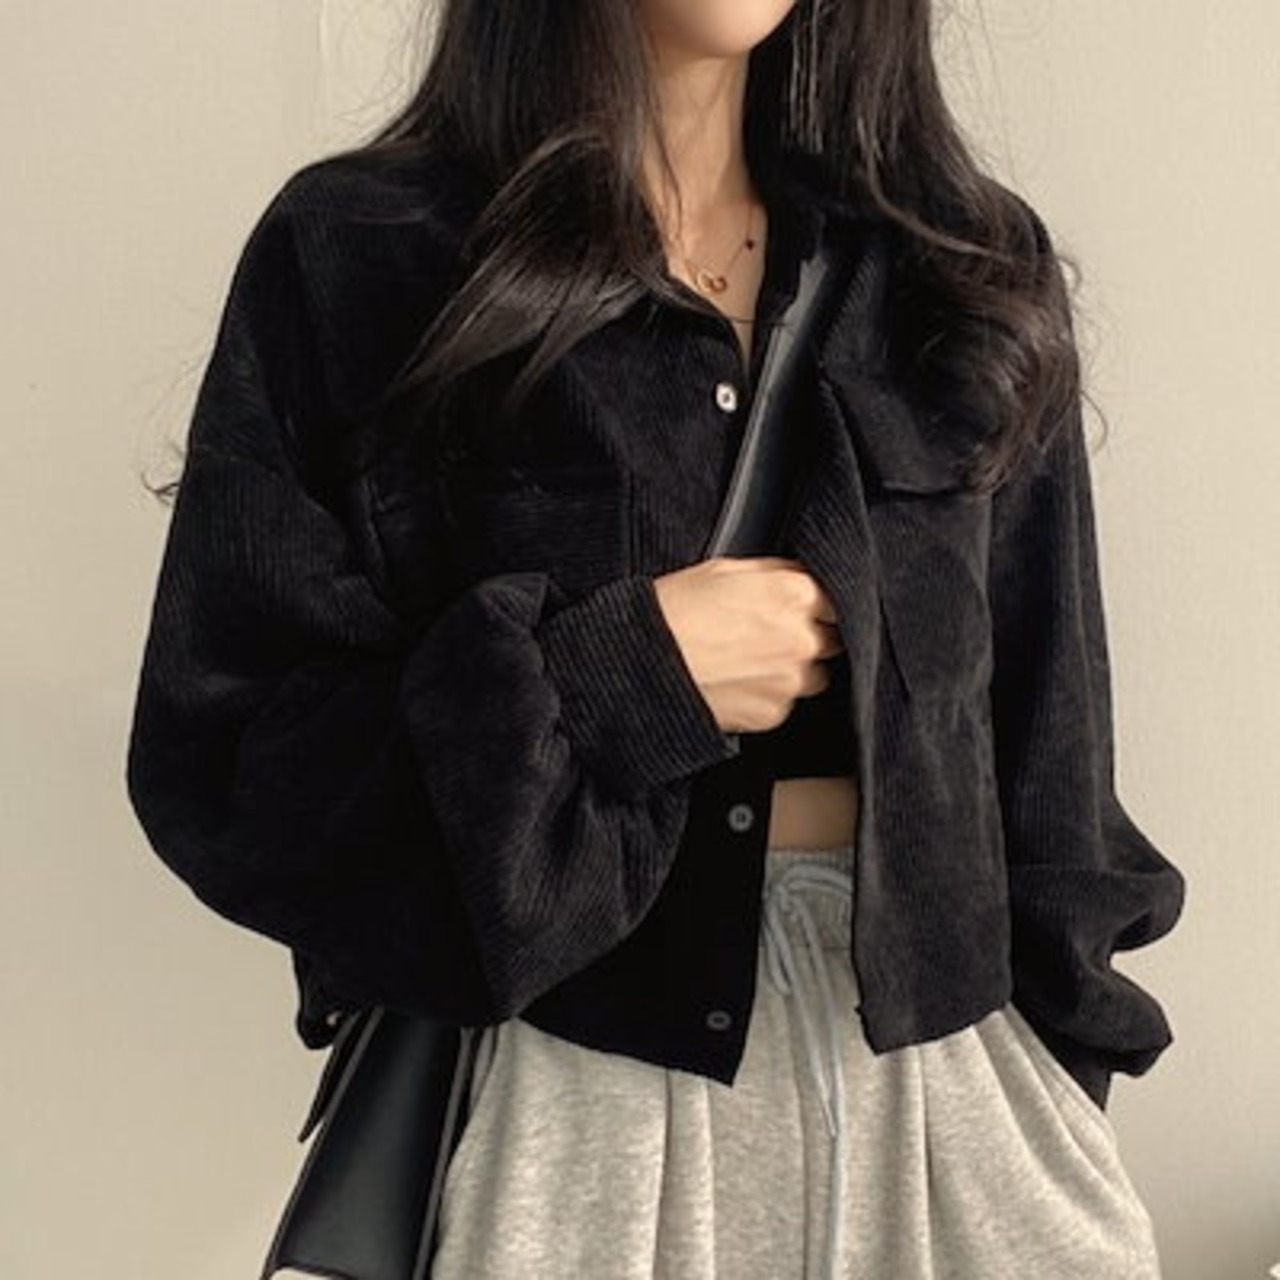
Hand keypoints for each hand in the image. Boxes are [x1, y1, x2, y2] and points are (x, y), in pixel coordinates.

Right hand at [652, 555, 844, 734]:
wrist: (641, 664)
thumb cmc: (673, 612)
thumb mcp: (724, 571)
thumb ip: (772, 574)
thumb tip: (792, 577)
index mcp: (794, 595)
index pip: (835, 600)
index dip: (815, 605)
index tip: (801, 609)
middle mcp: (801, 639)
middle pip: (830, 640)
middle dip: (806, 637)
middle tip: (767, 635)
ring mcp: (790, 681)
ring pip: (811, 676)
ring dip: (790, 670)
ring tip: (748, 662)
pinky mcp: (772, 713)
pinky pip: (784, 703)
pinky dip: (767, 695)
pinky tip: (735, 681)